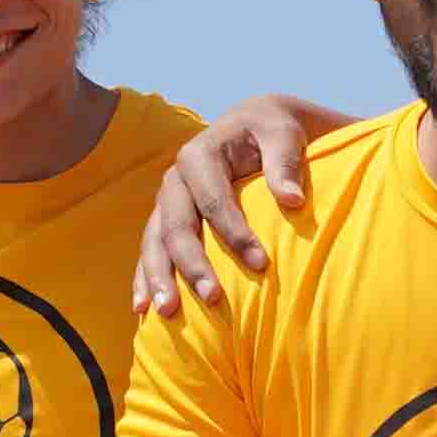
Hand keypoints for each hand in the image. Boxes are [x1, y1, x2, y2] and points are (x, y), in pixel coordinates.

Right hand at [135, 94, 341, 316]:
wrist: (256, 124)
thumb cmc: (274, 130)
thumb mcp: (283, 133)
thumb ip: (285, 162)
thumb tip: (292, 199)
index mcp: (200, 154)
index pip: (213, 199)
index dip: (234, 233)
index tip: (262, 264)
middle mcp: (175, 179)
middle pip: (176, 225)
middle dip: (192, 264)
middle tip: (213, 299)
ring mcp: (167, 202)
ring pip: (155, 242)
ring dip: (158, 278)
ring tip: (167, 312)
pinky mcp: (166, 220)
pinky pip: (150, 251)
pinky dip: (144, 278)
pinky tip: (143, 308)